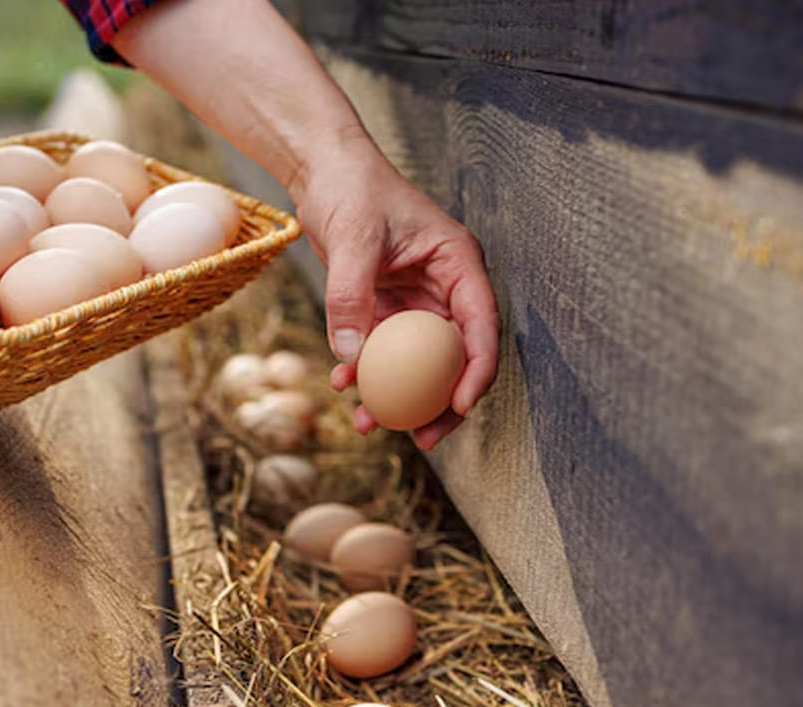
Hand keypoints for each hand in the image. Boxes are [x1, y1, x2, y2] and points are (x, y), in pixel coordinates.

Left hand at [294, 136, 499, 449]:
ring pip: (418, 360)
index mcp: (458, 263)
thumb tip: (351, 354)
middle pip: (455, 354)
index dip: (476, 371)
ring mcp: (416, 297)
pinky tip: (342, 383)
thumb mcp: (353, 240)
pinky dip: (366, 368)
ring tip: (369, 423)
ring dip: (397, 394)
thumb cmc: (350, 188)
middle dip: (441, 402)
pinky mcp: (387, 303)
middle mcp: (445, 284)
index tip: (458, 406)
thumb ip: (351, 295)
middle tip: (422, 439)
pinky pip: (383, 348)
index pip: (481, 324)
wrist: (322, 170)